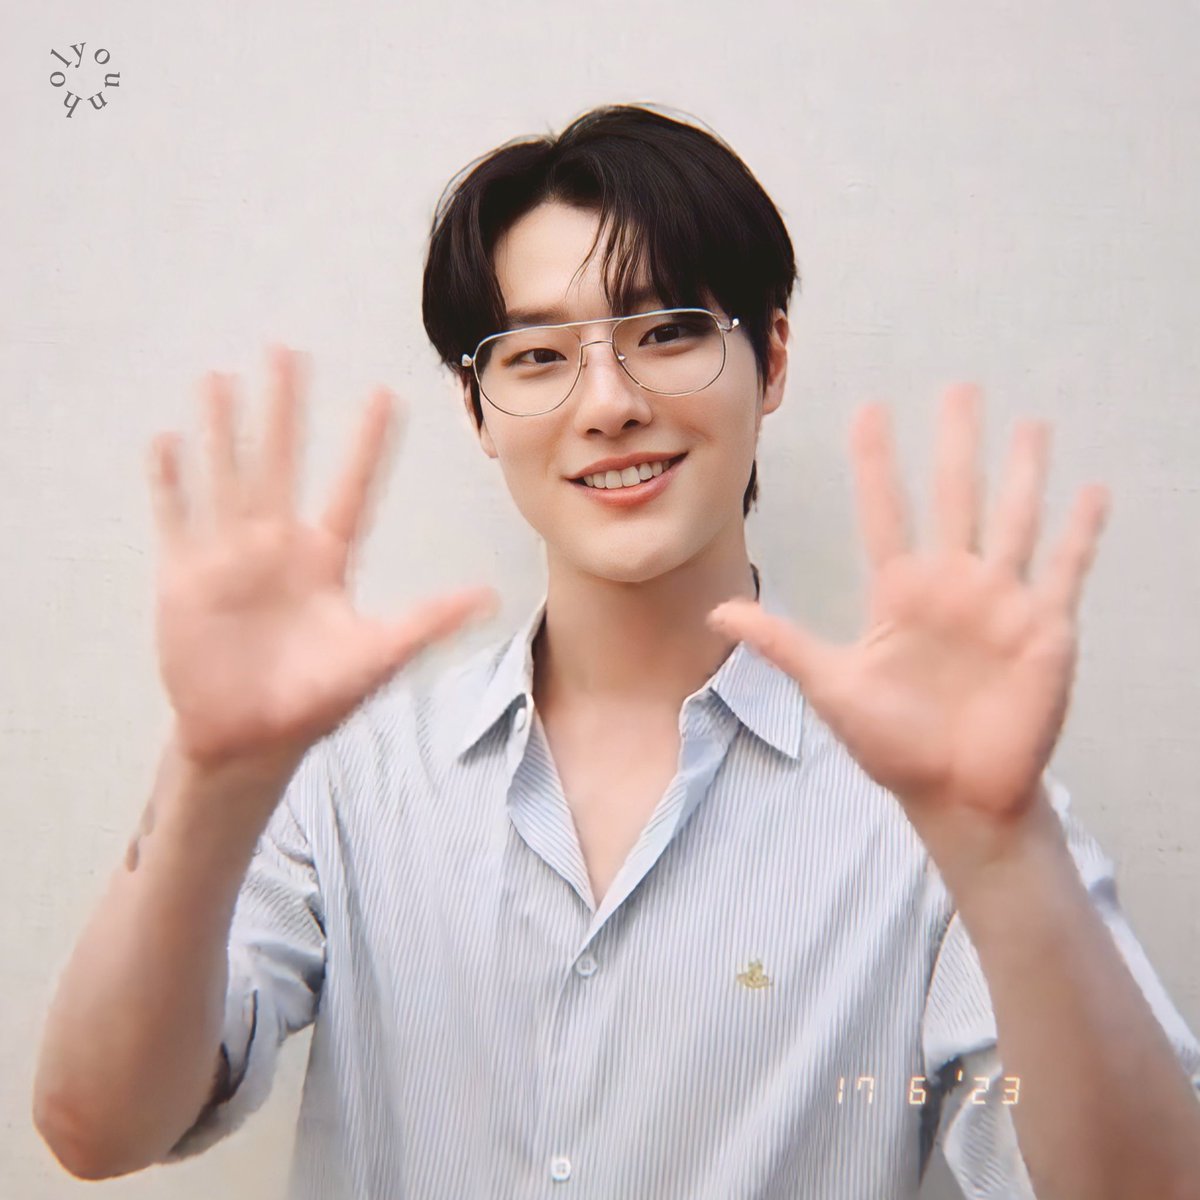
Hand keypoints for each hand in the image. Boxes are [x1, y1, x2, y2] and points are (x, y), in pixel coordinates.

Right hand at [149, 344, 498, 771]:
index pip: (351, 488)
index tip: (384, 392)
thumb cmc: (315, 699)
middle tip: (285, 350)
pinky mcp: (185, 577)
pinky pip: (176, 518)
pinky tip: (165, 441)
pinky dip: (169, 483)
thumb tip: (489, 595)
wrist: (249, 737)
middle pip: (281, 462)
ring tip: (218, 378)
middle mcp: (278, 546)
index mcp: (326, 559)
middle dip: (284, 409)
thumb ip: (427, 621)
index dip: (366, 443)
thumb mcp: (376, 655)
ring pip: (227, 476)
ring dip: (222, 428)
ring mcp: (230, 557)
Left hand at [707, 383, 1109, 867]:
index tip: (869, 409)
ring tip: (1031, 422)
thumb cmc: (894, 744)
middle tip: (960, 387)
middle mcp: (952, 585)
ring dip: (1024, 472)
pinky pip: (1066, 568)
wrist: (955, 794)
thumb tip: (719, 613)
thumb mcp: (832, 686)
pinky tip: (1093, 489)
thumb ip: (782, 643)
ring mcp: (1001, 602)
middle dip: (957, 443)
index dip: (878, 462)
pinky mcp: (1044, 627)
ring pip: (1014, 519)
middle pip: (955, 497)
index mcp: (900, 593)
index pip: (885, 511)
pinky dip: (1082, 531)